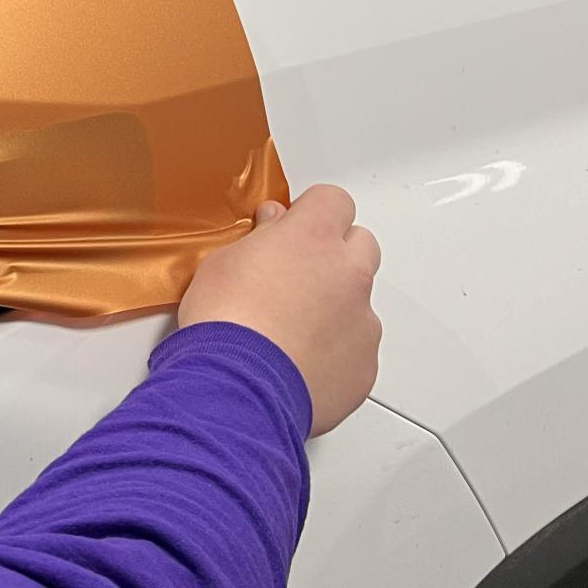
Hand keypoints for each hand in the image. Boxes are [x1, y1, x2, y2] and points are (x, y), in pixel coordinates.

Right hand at [177, 184, 382, 437]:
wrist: (237, 387)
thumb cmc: (225, 322)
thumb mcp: (222, 261)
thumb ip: (260, 238)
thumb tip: (272, 228)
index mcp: (312, 237)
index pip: (333, 200)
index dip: (311, 212)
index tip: (293, 225)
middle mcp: (348, 273)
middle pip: (361, 244)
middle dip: (334, 253)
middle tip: (297, 273)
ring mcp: (362, 321)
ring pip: (360, 301)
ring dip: (335, 306)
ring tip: (290, 329)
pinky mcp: (365, 365)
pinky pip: (357, 348)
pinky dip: (335, 351)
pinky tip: (297, 361)